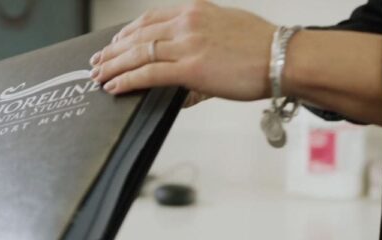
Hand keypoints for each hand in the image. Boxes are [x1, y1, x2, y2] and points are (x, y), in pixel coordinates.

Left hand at [90, 1, 275, 102]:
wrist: (284, 58)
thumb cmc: (265, 48)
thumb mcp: (228, 31)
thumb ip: (204, 42)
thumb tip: (191, 65)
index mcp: (196, 10)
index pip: (150, 19)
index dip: (127, 33)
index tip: (115, 43)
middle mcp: (187, 22)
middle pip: (138, 35)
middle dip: (113, 51)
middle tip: (97, 62)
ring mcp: (187, 44)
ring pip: (138, 53)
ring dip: (114, 66)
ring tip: (99, 76)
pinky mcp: (190, 68)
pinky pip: (148, 74)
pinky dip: (127, 80)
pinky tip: (115, 86)